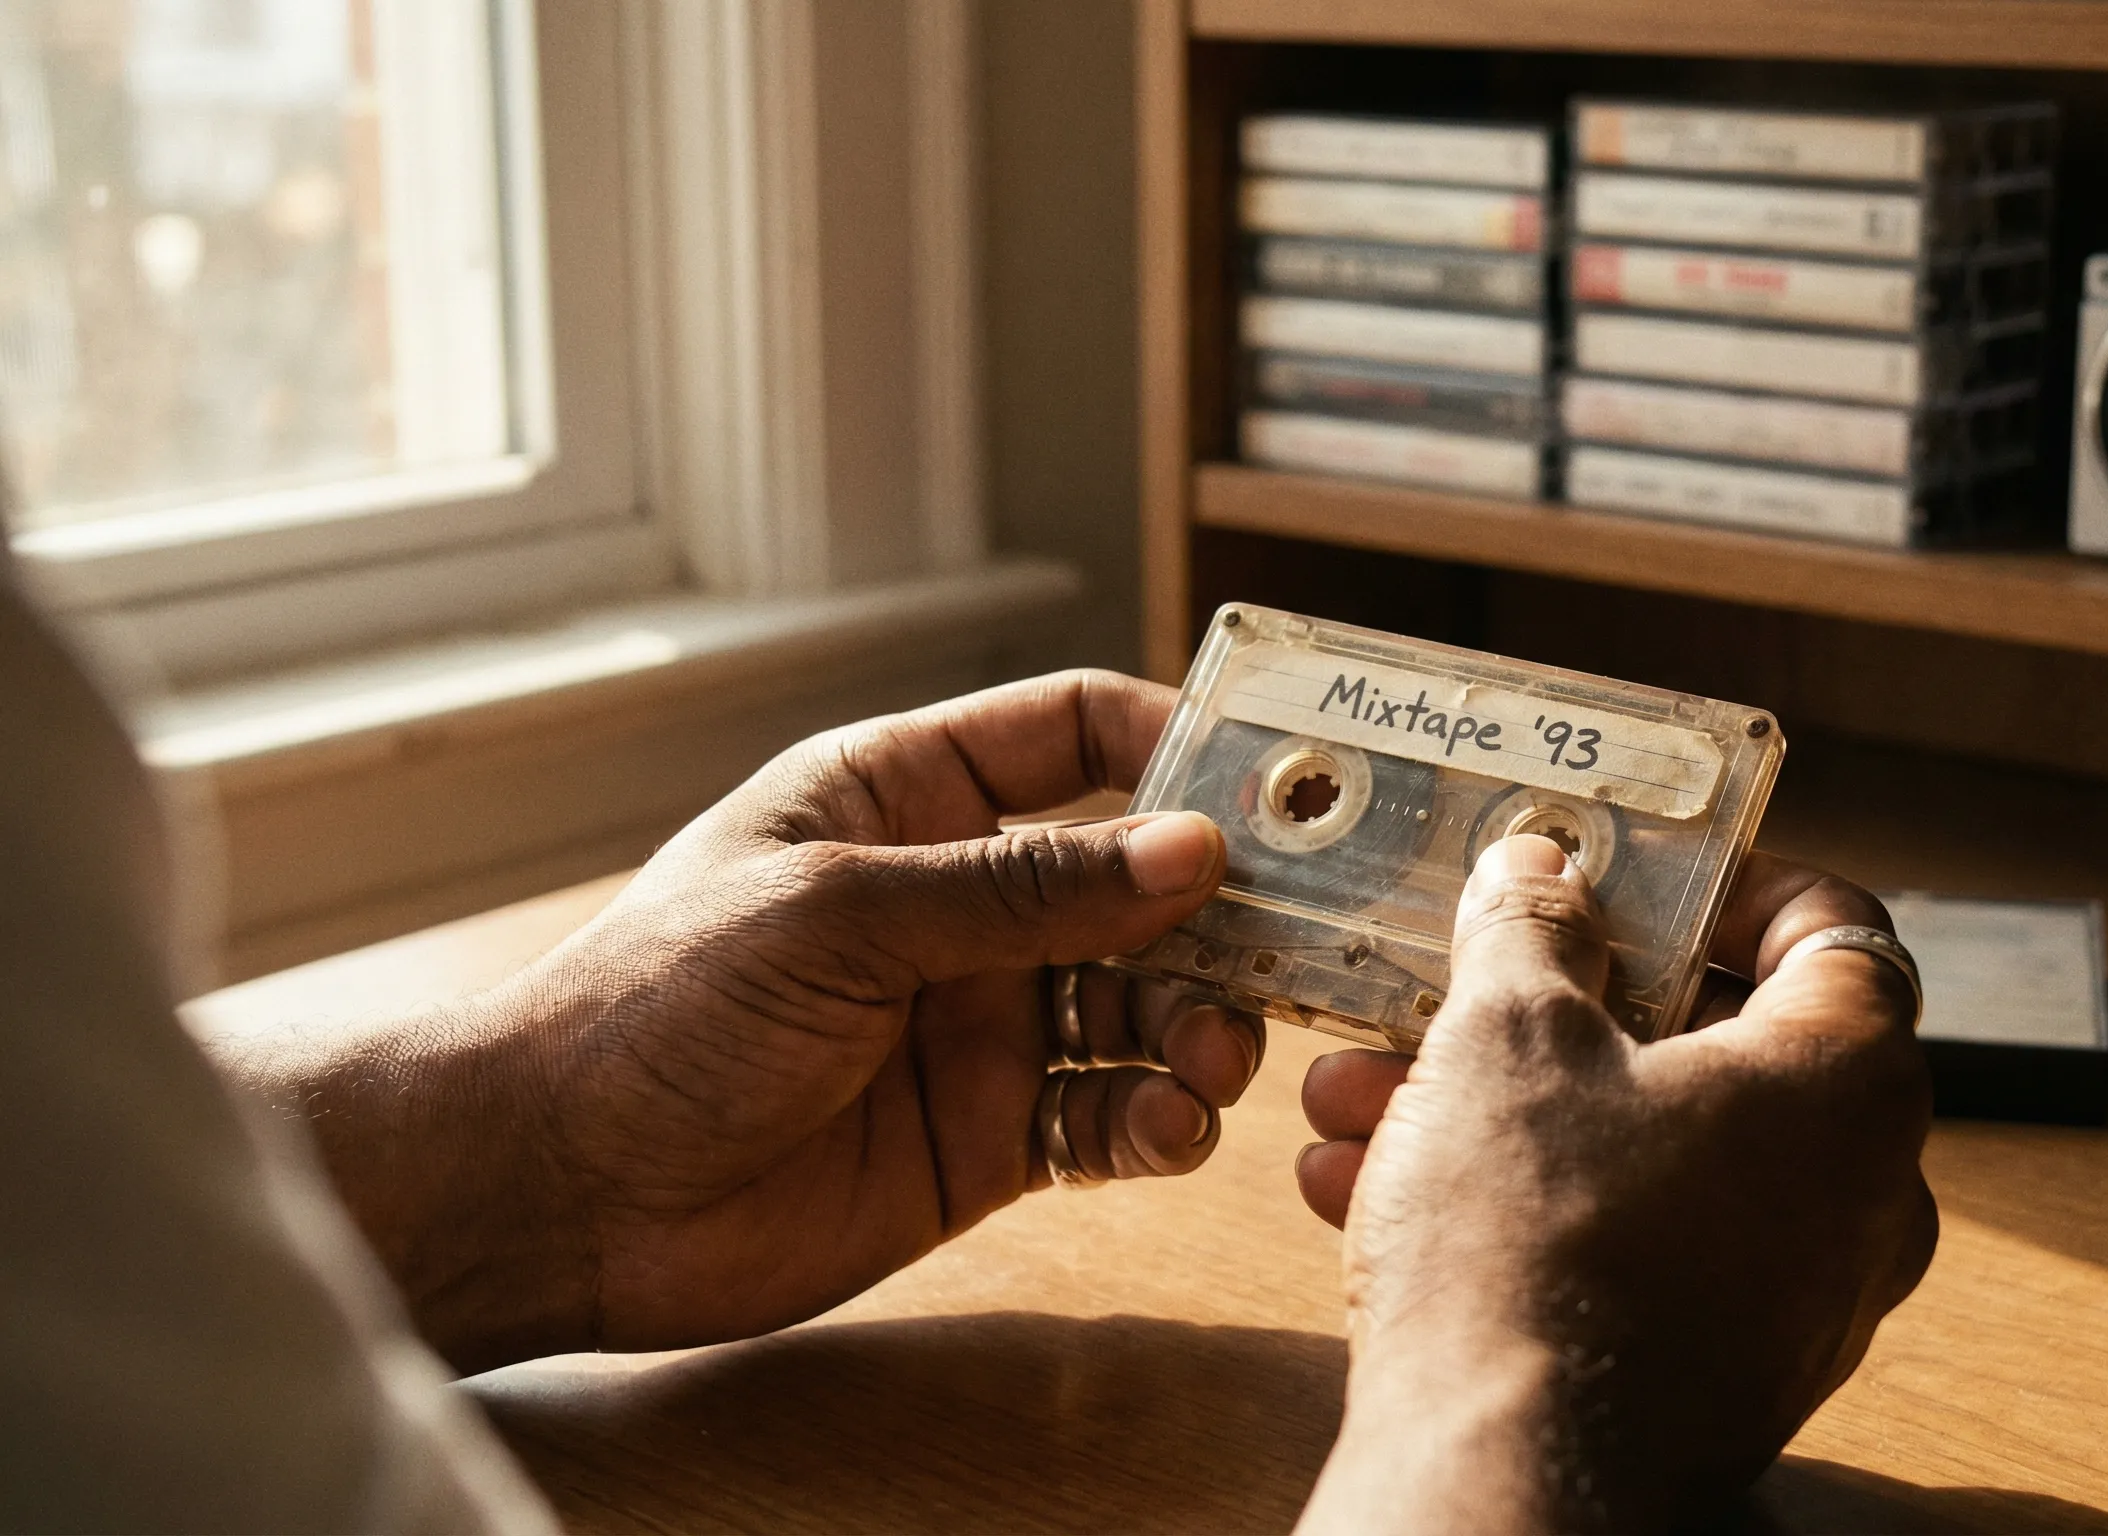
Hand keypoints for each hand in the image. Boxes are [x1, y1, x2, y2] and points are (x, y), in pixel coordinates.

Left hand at [206, 671, 1264, 1372]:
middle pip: (1140, 878)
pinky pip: (1110, 1114)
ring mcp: (981, 1020)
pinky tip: (1161, 1134)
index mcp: (907, 799)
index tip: (1274, 785)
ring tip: (1212, 1062)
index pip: (1073, 732)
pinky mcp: (988, 1134)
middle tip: (1290, 954)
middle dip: (1222, 913)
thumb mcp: (840, 916)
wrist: (562, 1191)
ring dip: (1202, 1026)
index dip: (1176, 744)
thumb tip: (1192, 851)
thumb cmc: (657, 1010)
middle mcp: (962, 902)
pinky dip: (1156, 1122)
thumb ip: (1022, 887)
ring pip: (1146, 1002)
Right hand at [1293, 837, 1936, 1532]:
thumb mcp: (1507, 1036)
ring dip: (1508, 1106)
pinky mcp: (1724, 1371)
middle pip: (1717, 1043)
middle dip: (1560, 1005)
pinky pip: (1632, 1245)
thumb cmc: (1534, 1254)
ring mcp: (1798, 1295)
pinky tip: (1375, 1187)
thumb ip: (1532, 930)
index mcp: (1851, 1083)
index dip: (1725, 882)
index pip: (1833, 927)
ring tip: (1368, 1095)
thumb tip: (1541, 874)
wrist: (1508, 1489)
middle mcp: (1858, 1193)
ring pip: (1649, 1150)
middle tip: (1467, 978)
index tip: (1630, 875)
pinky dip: (1525, 1202)